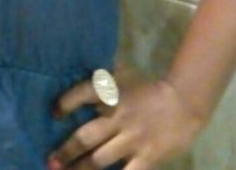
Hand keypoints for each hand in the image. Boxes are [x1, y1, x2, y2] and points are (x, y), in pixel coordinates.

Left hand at [47, 69, 207, 168]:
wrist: (183, 101)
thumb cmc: (149, 88)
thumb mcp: (124, 76)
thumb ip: (104, 81)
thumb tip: (81, 75)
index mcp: (112, 93)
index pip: (82, 93)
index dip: (66, 103)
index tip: (55, 113)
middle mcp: (118, 117)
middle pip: (85, 136)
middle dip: (66, 151)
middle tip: (51, 161)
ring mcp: (132, 139)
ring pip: (99, 159)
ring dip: (80, 169)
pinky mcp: (146, 158)